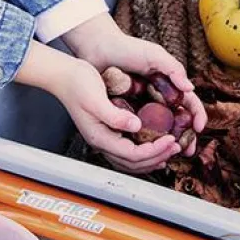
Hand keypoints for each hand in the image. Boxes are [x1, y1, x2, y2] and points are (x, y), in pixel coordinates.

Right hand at [52, 58, 182, 173]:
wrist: (63, 76)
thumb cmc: (77, 84)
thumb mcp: (96, 99)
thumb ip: (115, 116)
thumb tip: (136, 126)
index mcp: (100, 137)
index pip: (133, 154)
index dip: (155, 150)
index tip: (171, 139)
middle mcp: (102, 141)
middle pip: (133, 162)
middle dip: (157, 157)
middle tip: (176, 146)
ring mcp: (104, 138)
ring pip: (130, 160)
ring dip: (152, 158)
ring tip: (168, 150)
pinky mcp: (107, 131)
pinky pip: (127, 150)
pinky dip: (143, 152)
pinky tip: (153, 144)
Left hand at [62, 13, 207, 155]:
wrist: (97, 48)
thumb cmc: (127, 48)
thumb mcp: (154, 55)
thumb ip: (173, 69)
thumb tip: (190, 88)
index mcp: (169, 84)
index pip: (189, 103)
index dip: (197, 116)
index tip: (199, 128)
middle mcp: (158, 98)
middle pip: (177, 122)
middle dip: (184, 137)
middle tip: (186, 150)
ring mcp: (142, 106)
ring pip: (158, 130)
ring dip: (165, 143)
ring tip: (168, 154)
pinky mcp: (126, 112)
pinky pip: (137, 130)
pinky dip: (143, 140)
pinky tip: (146, 149)